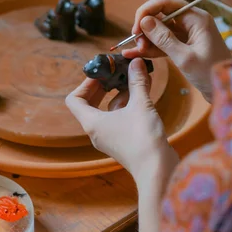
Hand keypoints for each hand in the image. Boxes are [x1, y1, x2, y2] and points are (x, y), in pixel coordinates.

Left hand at [65, 58, 178, 183]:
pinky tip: (142, 96)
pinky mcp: (122, 142)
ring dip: (119, 95)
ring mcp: (108, 138)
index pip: (74, 100)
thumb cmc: (143, 138)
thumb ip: (137, 81)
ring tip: (134, 81)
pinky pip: (118, 120)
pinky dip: (127, 107)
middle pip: (90, 104)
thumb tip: (136, 61)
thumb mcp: (140, 104)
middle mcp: (96, 131)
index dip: (85, 84)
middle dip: (103, 87)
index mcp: (91, 122)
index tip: (102, 74)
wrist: (157, 170)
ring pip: (107, 111)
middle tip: (116, 73)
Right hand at [122, 0, 231, 102]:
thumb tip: (144, 22)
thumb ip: (164, 39)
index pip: (165, 2)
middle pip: (160, 14)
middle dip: (145, 27)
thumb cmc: (211, 73)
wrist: (228, 89)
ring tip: (136, 52)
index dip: (146, 12)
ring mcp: (186, 33)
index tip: (136, 29)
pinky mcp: (183, 45)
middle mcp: (191, 21)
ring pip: (159, 29)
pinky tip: (135, 54)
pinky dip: (151, 48)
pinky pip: (163, 42)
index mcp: (195, 18)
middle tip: (137, 43)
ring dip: (146, 39)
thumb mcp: (185, 58)